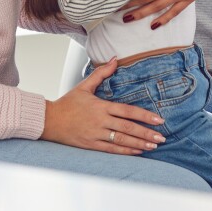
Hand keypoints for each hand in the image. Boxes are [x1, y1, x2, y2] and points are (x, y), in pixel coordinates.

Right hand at [41, 58, 167, 154]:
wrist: (49, 120)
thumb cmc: (67, 103)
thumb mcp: (84, 86)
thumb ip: (102, 73)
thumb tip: (115, 59)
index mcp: (101, 106)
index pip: (128, 111)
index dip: (145, 116)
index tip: (159, 120)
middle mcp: (101, 121)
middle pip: (128, 128)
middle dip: (147, 133)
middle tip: (162, 137)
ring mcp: (96, 134)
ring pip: (122, 140)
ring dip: (140, 144)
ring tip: (154, 146)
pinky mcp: (91, 145)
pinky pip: (112, 149)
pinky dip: (126, 151)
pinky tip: (138, 151)